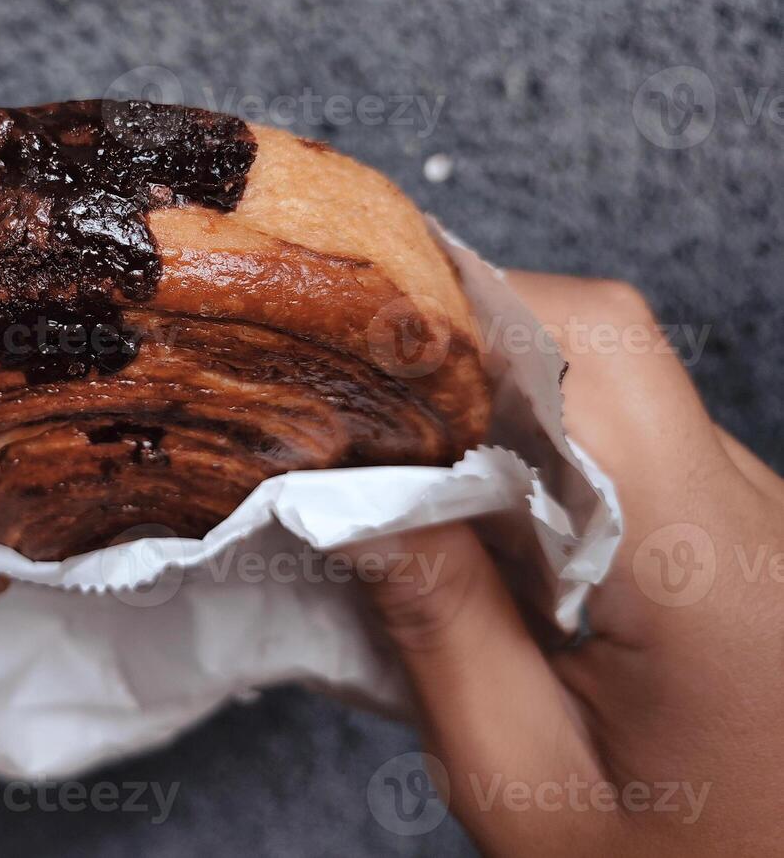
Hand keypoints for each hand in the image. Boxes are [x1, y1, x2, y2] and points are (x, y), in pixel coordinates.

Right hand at [345, 273, 783, 854]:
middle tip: (366, 417)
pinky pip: (636, 445)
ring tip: (413, 472)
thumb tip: (350, 489)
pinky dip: (545, 451)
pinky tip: (487, 519)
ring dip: (503, 405)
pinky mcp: (747, 537)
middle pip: (604, 349)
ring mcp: (762, 520)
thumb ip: (439, 627)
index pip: (598, 350)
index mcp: (710, 569)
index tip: (359, 348)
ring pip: (616, 389)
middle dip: (468, 354)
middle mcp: (756, 515)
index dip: (469, 310)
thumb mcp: (522, 784)